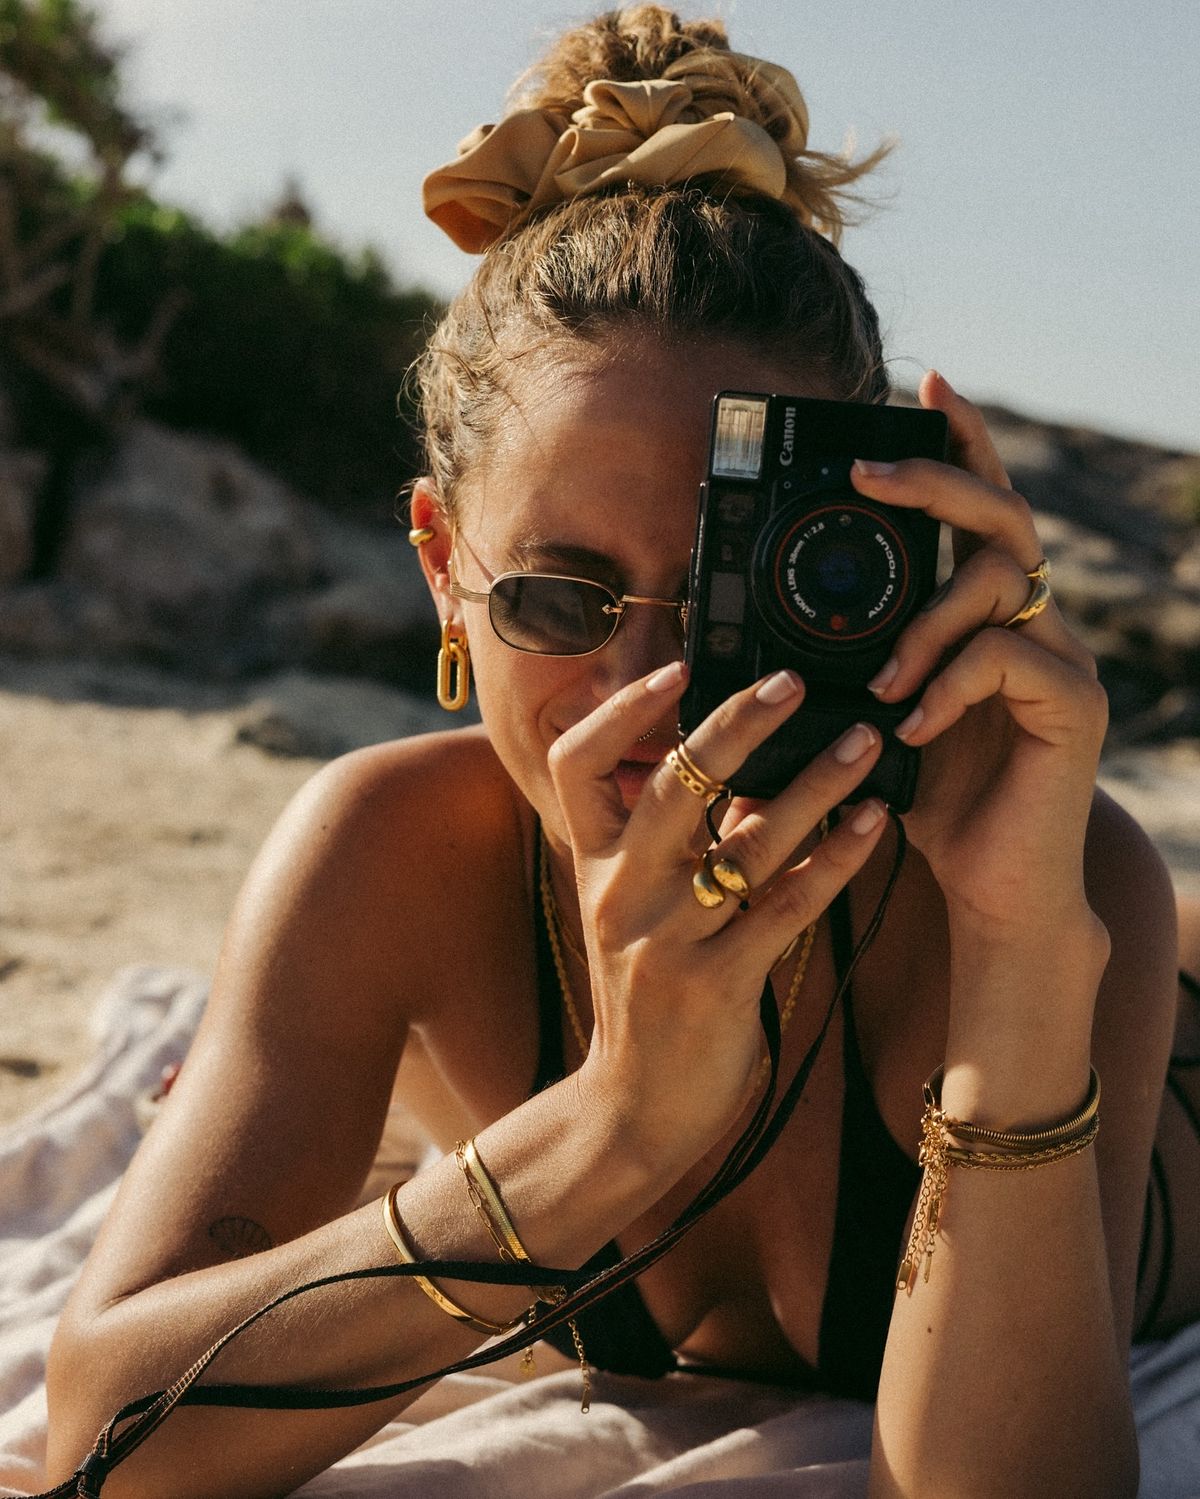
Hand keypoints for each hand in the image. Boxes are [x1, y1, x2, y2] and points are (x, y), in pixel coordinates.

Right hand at [545, 662, 888, 1167]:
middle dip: (733, 724)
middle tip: (792, 682)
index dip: (621, 711)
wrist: (634, 1109)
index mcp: (593, 865)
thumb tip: (746, 765)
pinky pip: (785, 908)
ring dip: (813, 784)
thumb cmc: (647, 997)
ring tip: (865, 742)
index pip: (576, 764)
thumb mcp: (641, 911)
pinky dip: (835, 860)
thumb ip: (681, 842)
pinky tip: (876, 825)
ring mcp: (664, 940)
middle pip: (671, 785)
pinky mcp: (715, 984)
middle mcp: (619, 893)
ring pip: (744, 842)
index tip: (678, 668)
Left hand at [850, 372, 1107, 936]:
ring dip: (927, 621)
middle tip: (870, 471)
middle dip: (938, 478)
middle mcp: (1031, 623)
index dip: (959, 441)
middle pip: (1003, 515)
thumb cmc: (927, 800)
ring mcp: (1060, 660)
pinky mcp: (1074, 708)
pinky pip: (1010, 659)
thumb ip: (843, 672)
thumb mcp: (869, 722)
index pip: (977, 509)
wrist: (991, 887)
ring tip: (883, 681)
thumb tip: (755, 650)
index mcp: (984, 615)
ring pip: (1003, 581)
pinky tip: (910, 729)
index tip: (922, 382)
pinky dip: (948, 687)